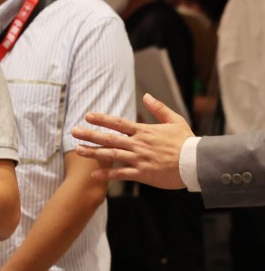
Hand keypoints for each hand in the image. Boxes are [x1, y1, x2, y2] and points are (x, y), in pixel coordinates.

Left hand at [70, 93, 191, 189]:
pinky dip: (107, 174)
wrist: (197, 163)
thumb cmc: (187, 142)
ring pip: (112, 155)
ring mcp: (139, 159)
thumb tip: (146, 96)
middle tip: (74, 132)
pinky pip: (121, 174)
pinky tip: (94, 175)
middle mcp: (138, 144)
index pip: (119, 123)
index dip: (102, 119)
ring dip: (93, 152)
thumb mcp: (175, 120)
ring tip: (78, 150)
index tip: (87, 115)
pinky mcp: (143, 173)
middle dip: (90, 134)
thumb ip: (159, 108)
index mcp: (144, 131)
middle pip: (110, 138)